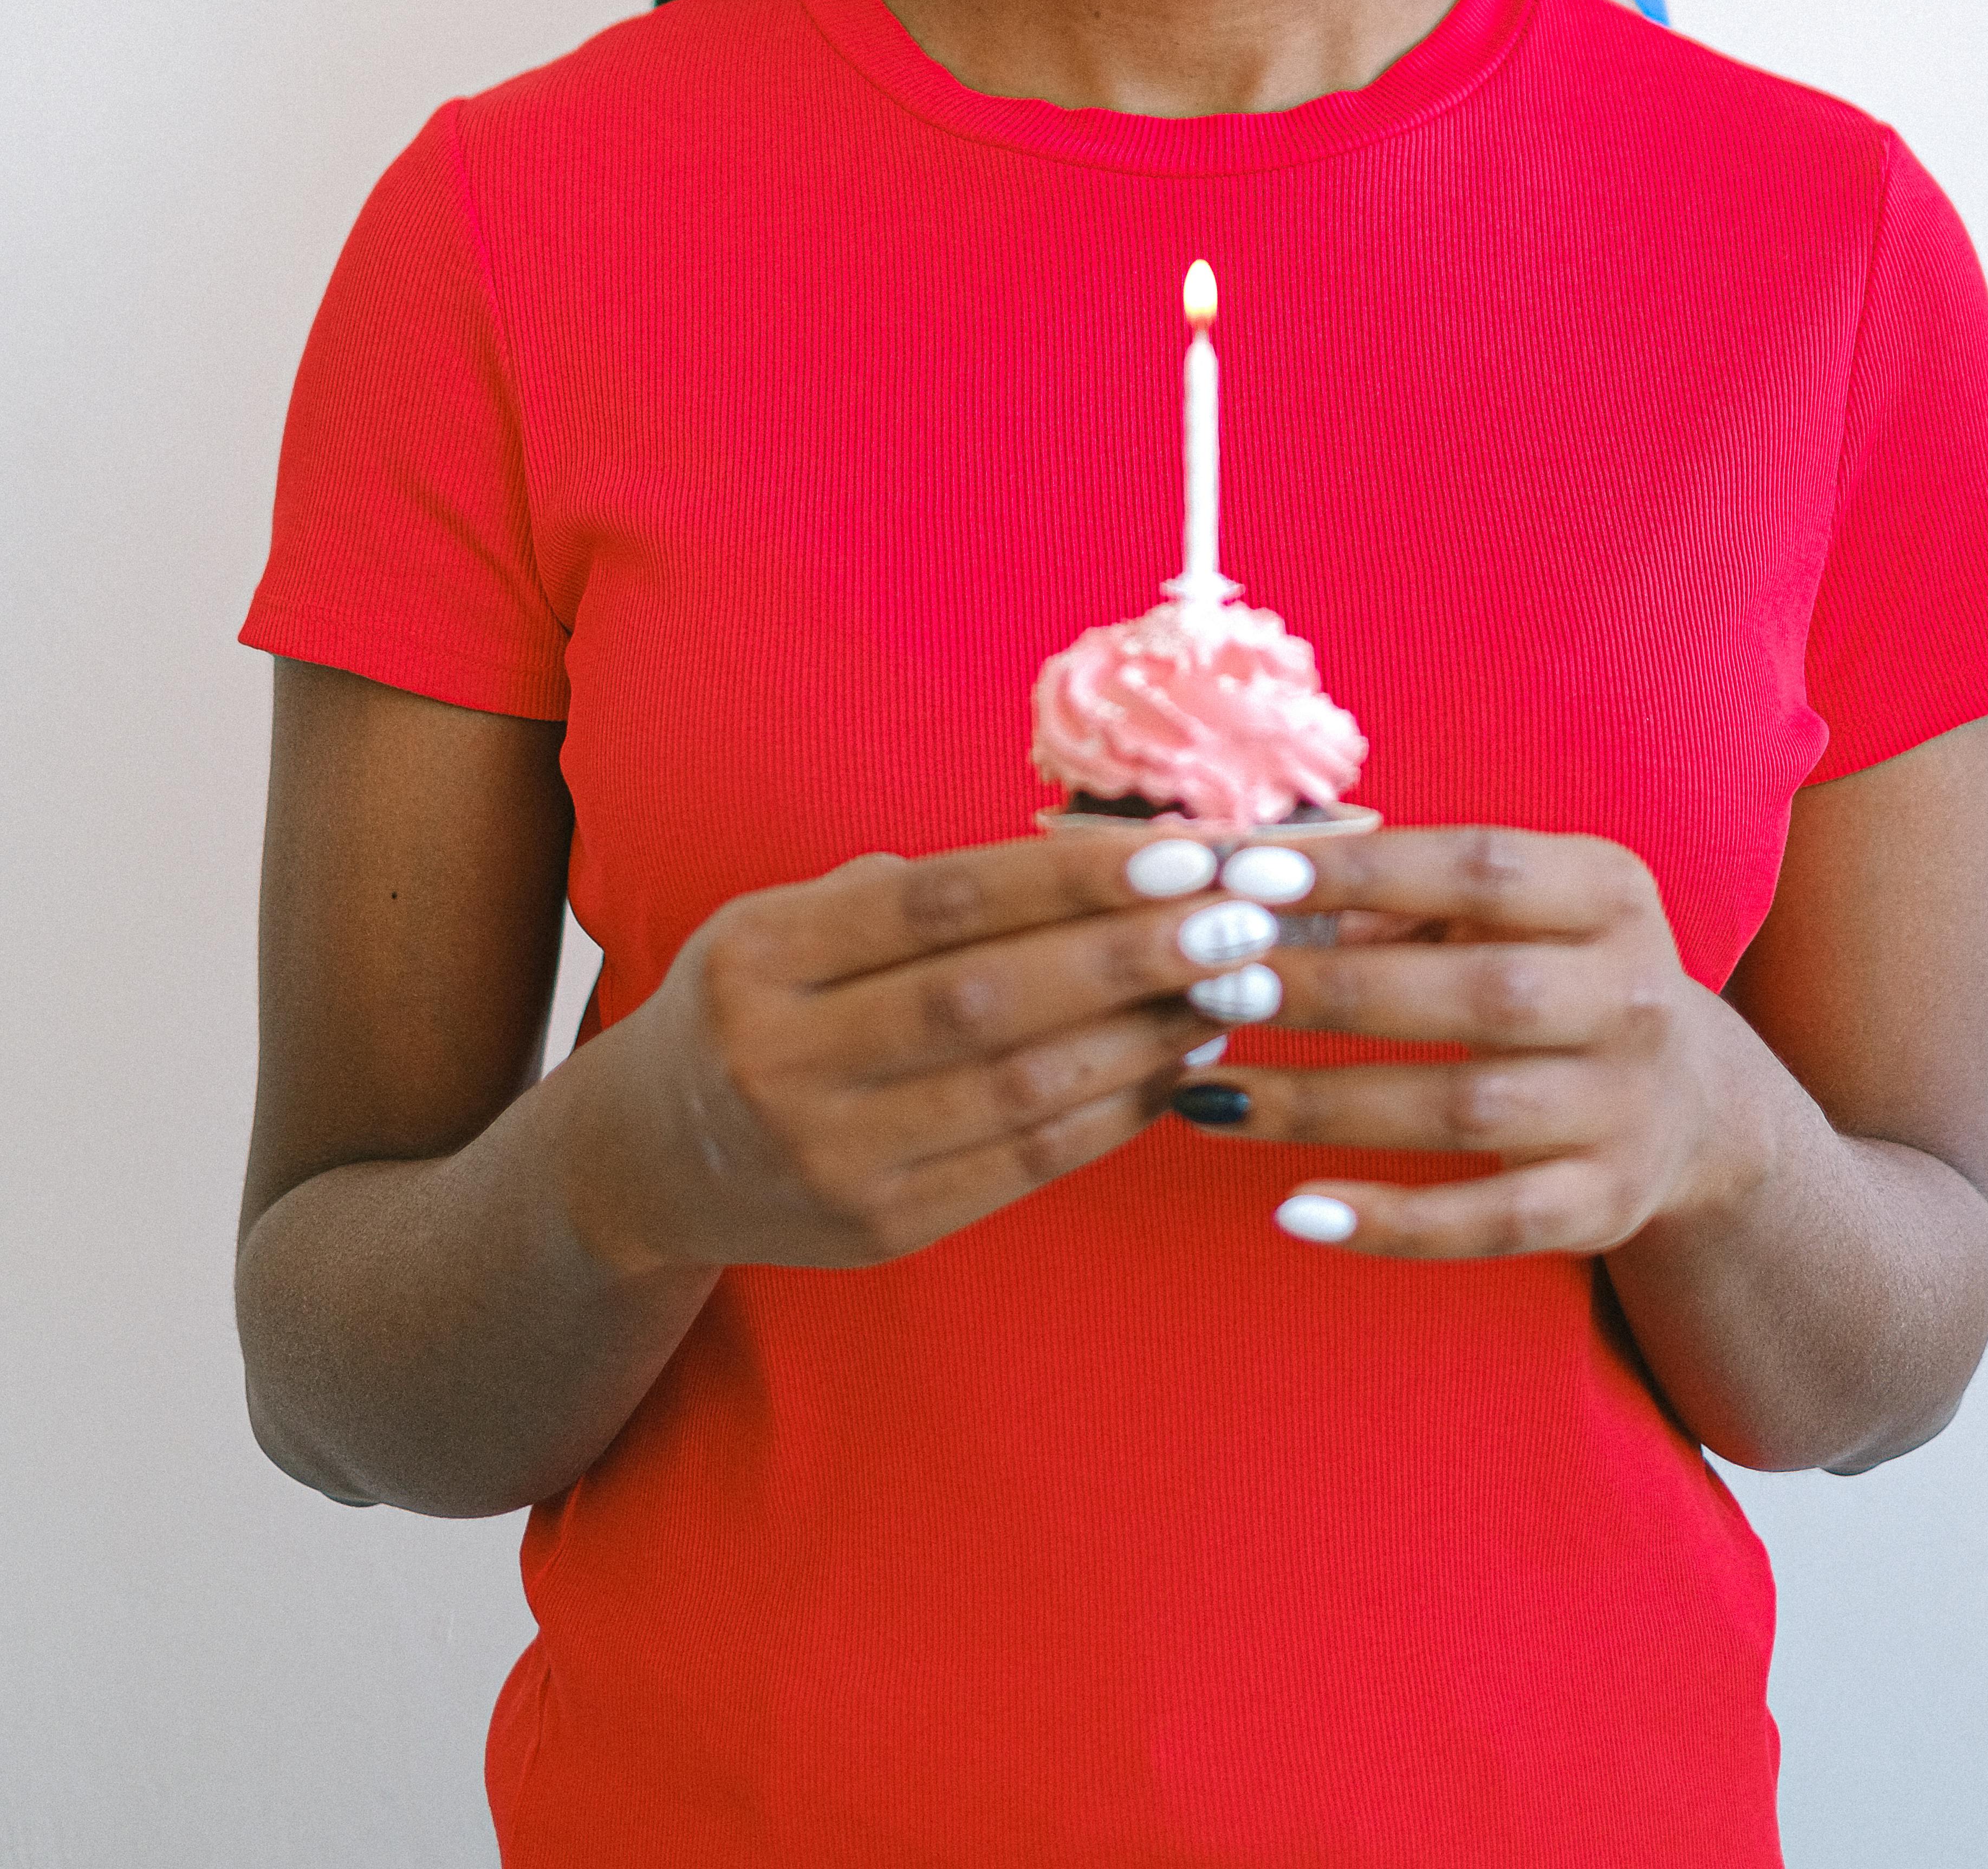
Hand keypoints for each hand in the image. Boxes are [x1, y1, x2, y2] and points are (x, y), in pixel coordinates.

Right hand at [578, 834, 1282, 1273]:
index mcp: (762, 956)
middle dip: (1130, 955)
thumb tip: (1104, 857)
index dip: (1068, 879)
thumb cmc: (751, 1004)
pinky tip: (1178, 1065)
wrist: (645, 1162)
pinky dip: (1116, 1112)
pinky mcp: (880, 1232)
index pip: (941, 902)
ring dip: (1145, 1036)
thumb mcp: (786, 921)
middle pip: (988, 999)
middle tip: (1240, 918)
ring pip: (1020, 1090)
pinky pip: (1025, 1166)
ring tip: (1233, 985)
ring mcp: (833, 1157)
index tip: (1181, 857)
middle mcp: (787, 1060)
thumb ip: (915, 893)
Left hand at [1166, 826, 1757, 1259]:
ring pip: (1464, 1110)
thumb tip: (1264, 897)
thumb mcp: (1512, 910)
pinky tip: (1294, 1210)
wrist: (1693, 1101)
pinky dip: (1389, 1221)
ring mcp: (1626, 1108)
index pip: (1480, 867)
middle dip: (1330, 989)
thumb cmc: (1552, 971)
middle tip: (1211, 986)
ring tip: (1207, 1094)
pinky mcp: (1606, 1204)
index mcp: (1610, 893)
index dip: (1362, 870)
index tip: (1245, 876)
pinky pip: (1488, 1220)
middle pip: (1472, 992)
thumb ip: (1402, 899)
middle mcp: (1635, 996)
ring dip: (1323, 1104)